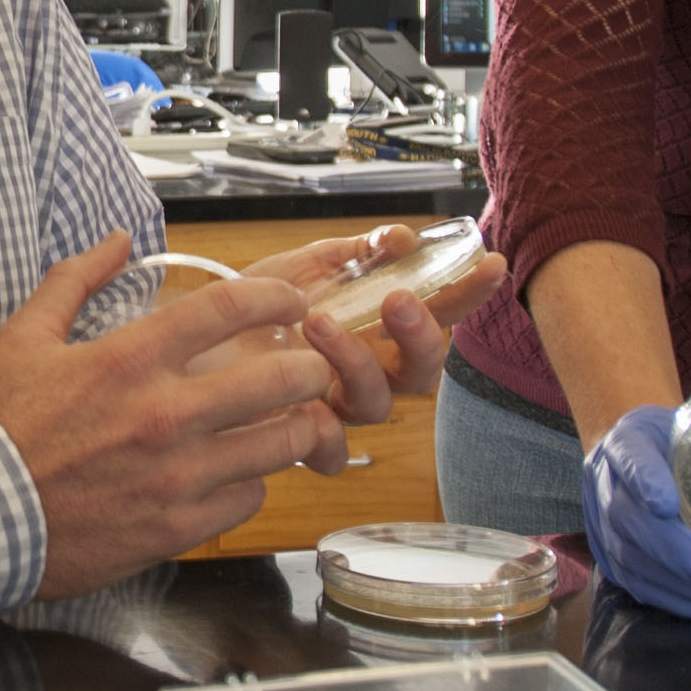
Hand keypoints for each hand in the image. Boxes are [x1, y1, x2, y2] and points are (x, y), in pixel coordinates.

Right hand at [0, 234, 339, 596]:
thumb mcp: (25, 337)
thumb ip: (75, 279)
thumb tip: (118, 240)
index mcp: (129, 360)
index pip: (229, 309)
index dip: (276, 299)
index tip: (292, 305)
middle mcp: (162, 414)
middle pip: (280, 378)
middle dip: (310, 366)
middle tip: (309, 367)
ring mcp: (175, 475)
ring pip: (280, 444)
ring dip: (293, 428)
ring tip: (290, 422)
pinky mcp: (176, 526)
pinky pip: (248, 499)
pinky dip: (251, 484)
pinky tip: (237, 474)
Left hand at [236, 224, 508, 473]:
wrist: (198, 336)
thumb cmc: (260, 304)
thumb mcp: (309, 264)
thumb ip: (358, 251)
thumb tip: (402, 237)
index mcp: (382, 329)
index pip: (442, 312)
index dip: (471, 292)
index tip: (491, 265)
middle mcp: (371, 372)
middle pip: (422, 370)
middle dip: (420, 334)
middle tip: (398, 298)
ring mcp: (339, 405)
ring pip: (377, 403)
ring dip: (357, 360)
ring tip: (320, 320)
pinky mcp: (303, 435)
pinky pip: (332, 453)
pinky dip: (326, 436)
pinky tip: (308, 408)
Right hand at [582, 406, 690, 620]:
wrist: (651, 458)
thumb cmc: (689, 444)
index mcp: (628, 438)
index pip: (629, 455)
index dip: (644, 479)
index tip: (666, 505)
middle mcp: (604, 480)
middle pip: (632, 521)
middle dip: (684, 559)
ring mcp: (599, 521)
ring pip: (633, 561)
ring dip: (687, 589)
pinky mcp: (608, 556)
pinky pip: (637, 585)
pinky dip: (677, 601)